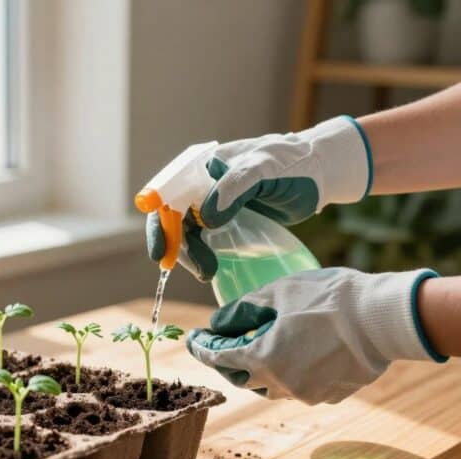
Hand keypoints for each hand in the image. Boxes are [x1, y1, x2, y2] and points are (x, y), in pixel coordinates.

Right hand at [145, 116, 371, 277]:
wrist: (320, 173)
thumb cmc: (293, 164)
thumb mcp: (263, 169)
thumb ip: (233, 188)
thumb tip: (205, 218)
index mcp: (202, 166)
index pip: (168, 193)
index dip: (159, 222)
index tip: (161, 250)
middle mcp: (201, 184)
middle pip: (172, 217)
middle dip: (174, 244)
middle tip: (182, 268)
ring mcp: (213, 203)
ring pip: (187, 232)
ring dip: (190, 254)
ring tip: (206, 272)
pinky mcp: (227, 220)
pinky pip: (203, 239)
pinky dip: (202, 255)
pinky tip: (210, 268)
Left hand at [187, 267, 445, 404]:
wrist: (383, 318)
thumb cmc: (328, 298)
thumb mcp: (277, 293)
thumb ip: (242, 310)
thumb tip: (217, 322)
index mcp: (263, 359)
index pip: (219, 357)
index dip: (202, 348)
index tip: (192, 339)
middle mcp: (281, 384)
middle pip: (241, 377)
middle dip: (226, 361)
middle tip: (220, 342)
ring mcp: (307, 394)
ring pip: (269, 387)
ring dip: (256, 370)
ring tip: (254, 347)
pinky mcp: (329, 396)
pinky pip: (297, 388)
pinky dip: (286, 373)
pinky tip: (292, 354)